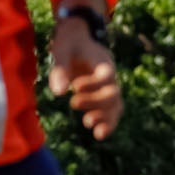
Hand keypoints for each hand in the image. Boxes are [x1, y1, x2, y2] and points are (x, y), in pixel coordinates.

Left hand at [47, 11, 123, 139]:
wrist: (78, 39)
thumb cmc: (69, 43)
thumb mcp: (62, 50)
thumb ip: (60, 69)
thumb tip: (58, 94)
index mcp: (102, 60)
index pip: (107, 75)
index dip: (94, 84)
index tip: (75, 86)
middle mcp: (110, 76)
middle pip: (113, 92)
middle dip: (96, 102)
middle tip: (73, 103)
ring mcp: (109, 87)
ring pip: (116, 105)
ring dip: (105, 117)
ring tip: (88, 124)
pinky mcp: (103, 96)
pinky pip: (112, 111)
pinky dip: (107, 123)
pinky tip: (98, 135)